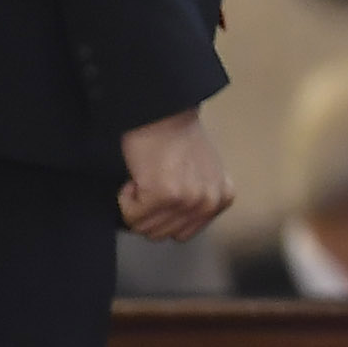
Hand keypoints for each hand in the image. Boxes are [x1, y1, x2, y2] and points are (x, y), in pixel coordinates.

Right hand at [119, 108, 234, 243]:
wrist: (163, 112)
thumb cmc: (176, 138)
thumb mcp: (202, 174)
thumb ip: (197, 200)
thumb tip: (175, 227)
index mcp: (222, 200)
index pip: (182, 233)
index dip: (162, 215)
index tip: (161, 190)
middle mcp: (209, 203)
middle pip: (162, 234)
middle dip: (147, 212)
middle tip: (150, 182)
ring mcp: (188, 201)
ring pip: (145, 228)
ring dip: (136, 205)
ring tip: (146, 177)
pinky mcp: (163, 195)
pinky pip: (130, 216)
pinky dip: (125, 198)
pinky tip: (137, 176)